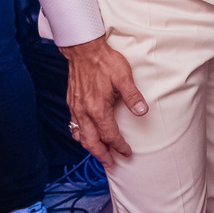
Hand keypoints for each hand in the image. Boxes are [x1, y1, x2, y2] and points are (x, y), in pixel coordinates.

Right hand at [61, 35, 148, 165]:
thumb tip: (142, 112)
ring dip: (90, 148)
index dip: (119, 146)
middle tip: (111, 164)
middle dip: (102, 155)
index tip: (127, 153)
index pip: (109, 134)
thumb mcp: (124, 77)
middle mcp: (84, 112)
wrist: (83, 50)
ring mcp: (76, 108)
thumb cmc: (105, 61)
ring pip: (81, 136)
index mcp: (98, 108)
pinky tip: (86, 136)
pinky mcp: (72, 103)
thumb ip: (133, 96)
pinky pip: (74, 126)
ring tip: (100, 155)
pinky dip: (81, 136)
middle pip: (92, 141)